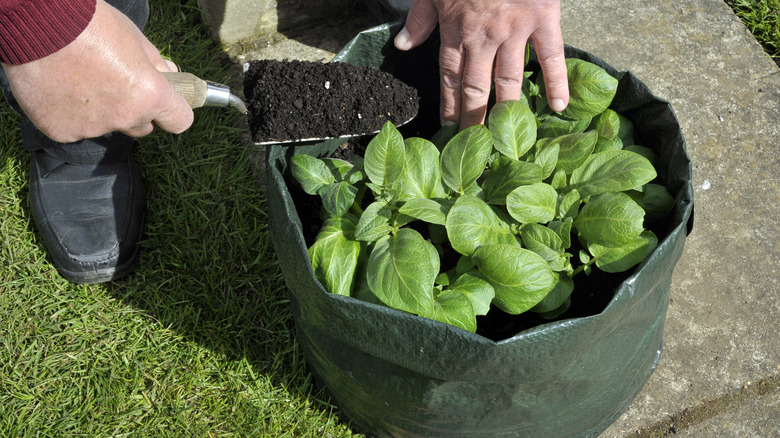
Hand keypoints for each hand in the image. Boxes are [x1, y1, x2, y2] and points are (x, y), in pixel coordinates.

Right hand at [1, 0, 192, 142]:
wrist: (38, 23)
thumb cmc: (90, 24)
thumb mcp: (135, 38)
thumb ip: (156, 64)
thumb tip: (170, 75)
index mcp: (150, 96)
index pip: (179, 120)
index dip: (174, 112)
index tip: (168, 106)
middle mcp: (125, 117)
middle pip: (142, 127)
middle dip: (135, 111)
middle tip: (115, 85)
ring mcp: (93, 128)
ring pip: (106, 126)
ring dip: (100, 111)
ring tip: (79, 79)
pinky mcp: (63, 131)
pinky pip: (74, 128)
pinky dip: (70, 114)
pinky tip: (59, 88)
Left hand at [394, 0, 568, 128]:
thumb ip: (419, 19)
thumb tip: (401, 46)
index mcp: (455, 30)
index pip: (450, 78)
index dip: (450, 106)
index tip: (449, 131)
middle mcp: (483, 37)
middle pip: (476, 87)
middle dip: (474, 119)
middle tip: (477, 147)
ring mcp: (514, 30)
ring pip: (509, 79)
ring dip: (507, 110)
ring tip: (508, 139)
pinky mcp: (542, 19)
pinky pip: (551, 56)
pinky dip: (556, 82)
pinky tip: (558, 107)